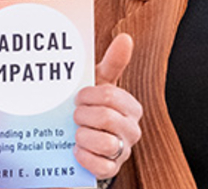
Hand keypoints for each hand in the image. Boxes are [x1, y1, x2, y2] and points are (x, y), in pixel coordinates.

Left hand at [72, 33, 142, 179]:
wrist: (82, 139)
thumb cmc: (93, 107)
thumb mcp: (100, 84)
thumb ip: (113, 62)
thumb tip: (126, 37)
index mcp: (132, 107)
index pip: (110, 95)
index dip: (87, 96)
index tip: (78, 97)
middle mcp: (132, 130)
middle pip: (106, 118)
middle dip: (83, 116)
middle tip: (75, 115)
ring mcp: (124, 152)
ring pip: (105, 144)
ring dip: (83, 136)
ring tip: (76, 133)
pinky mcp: (112, 170)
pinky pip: (100, 167)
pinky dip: (84, 157)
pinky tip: (76, 149)